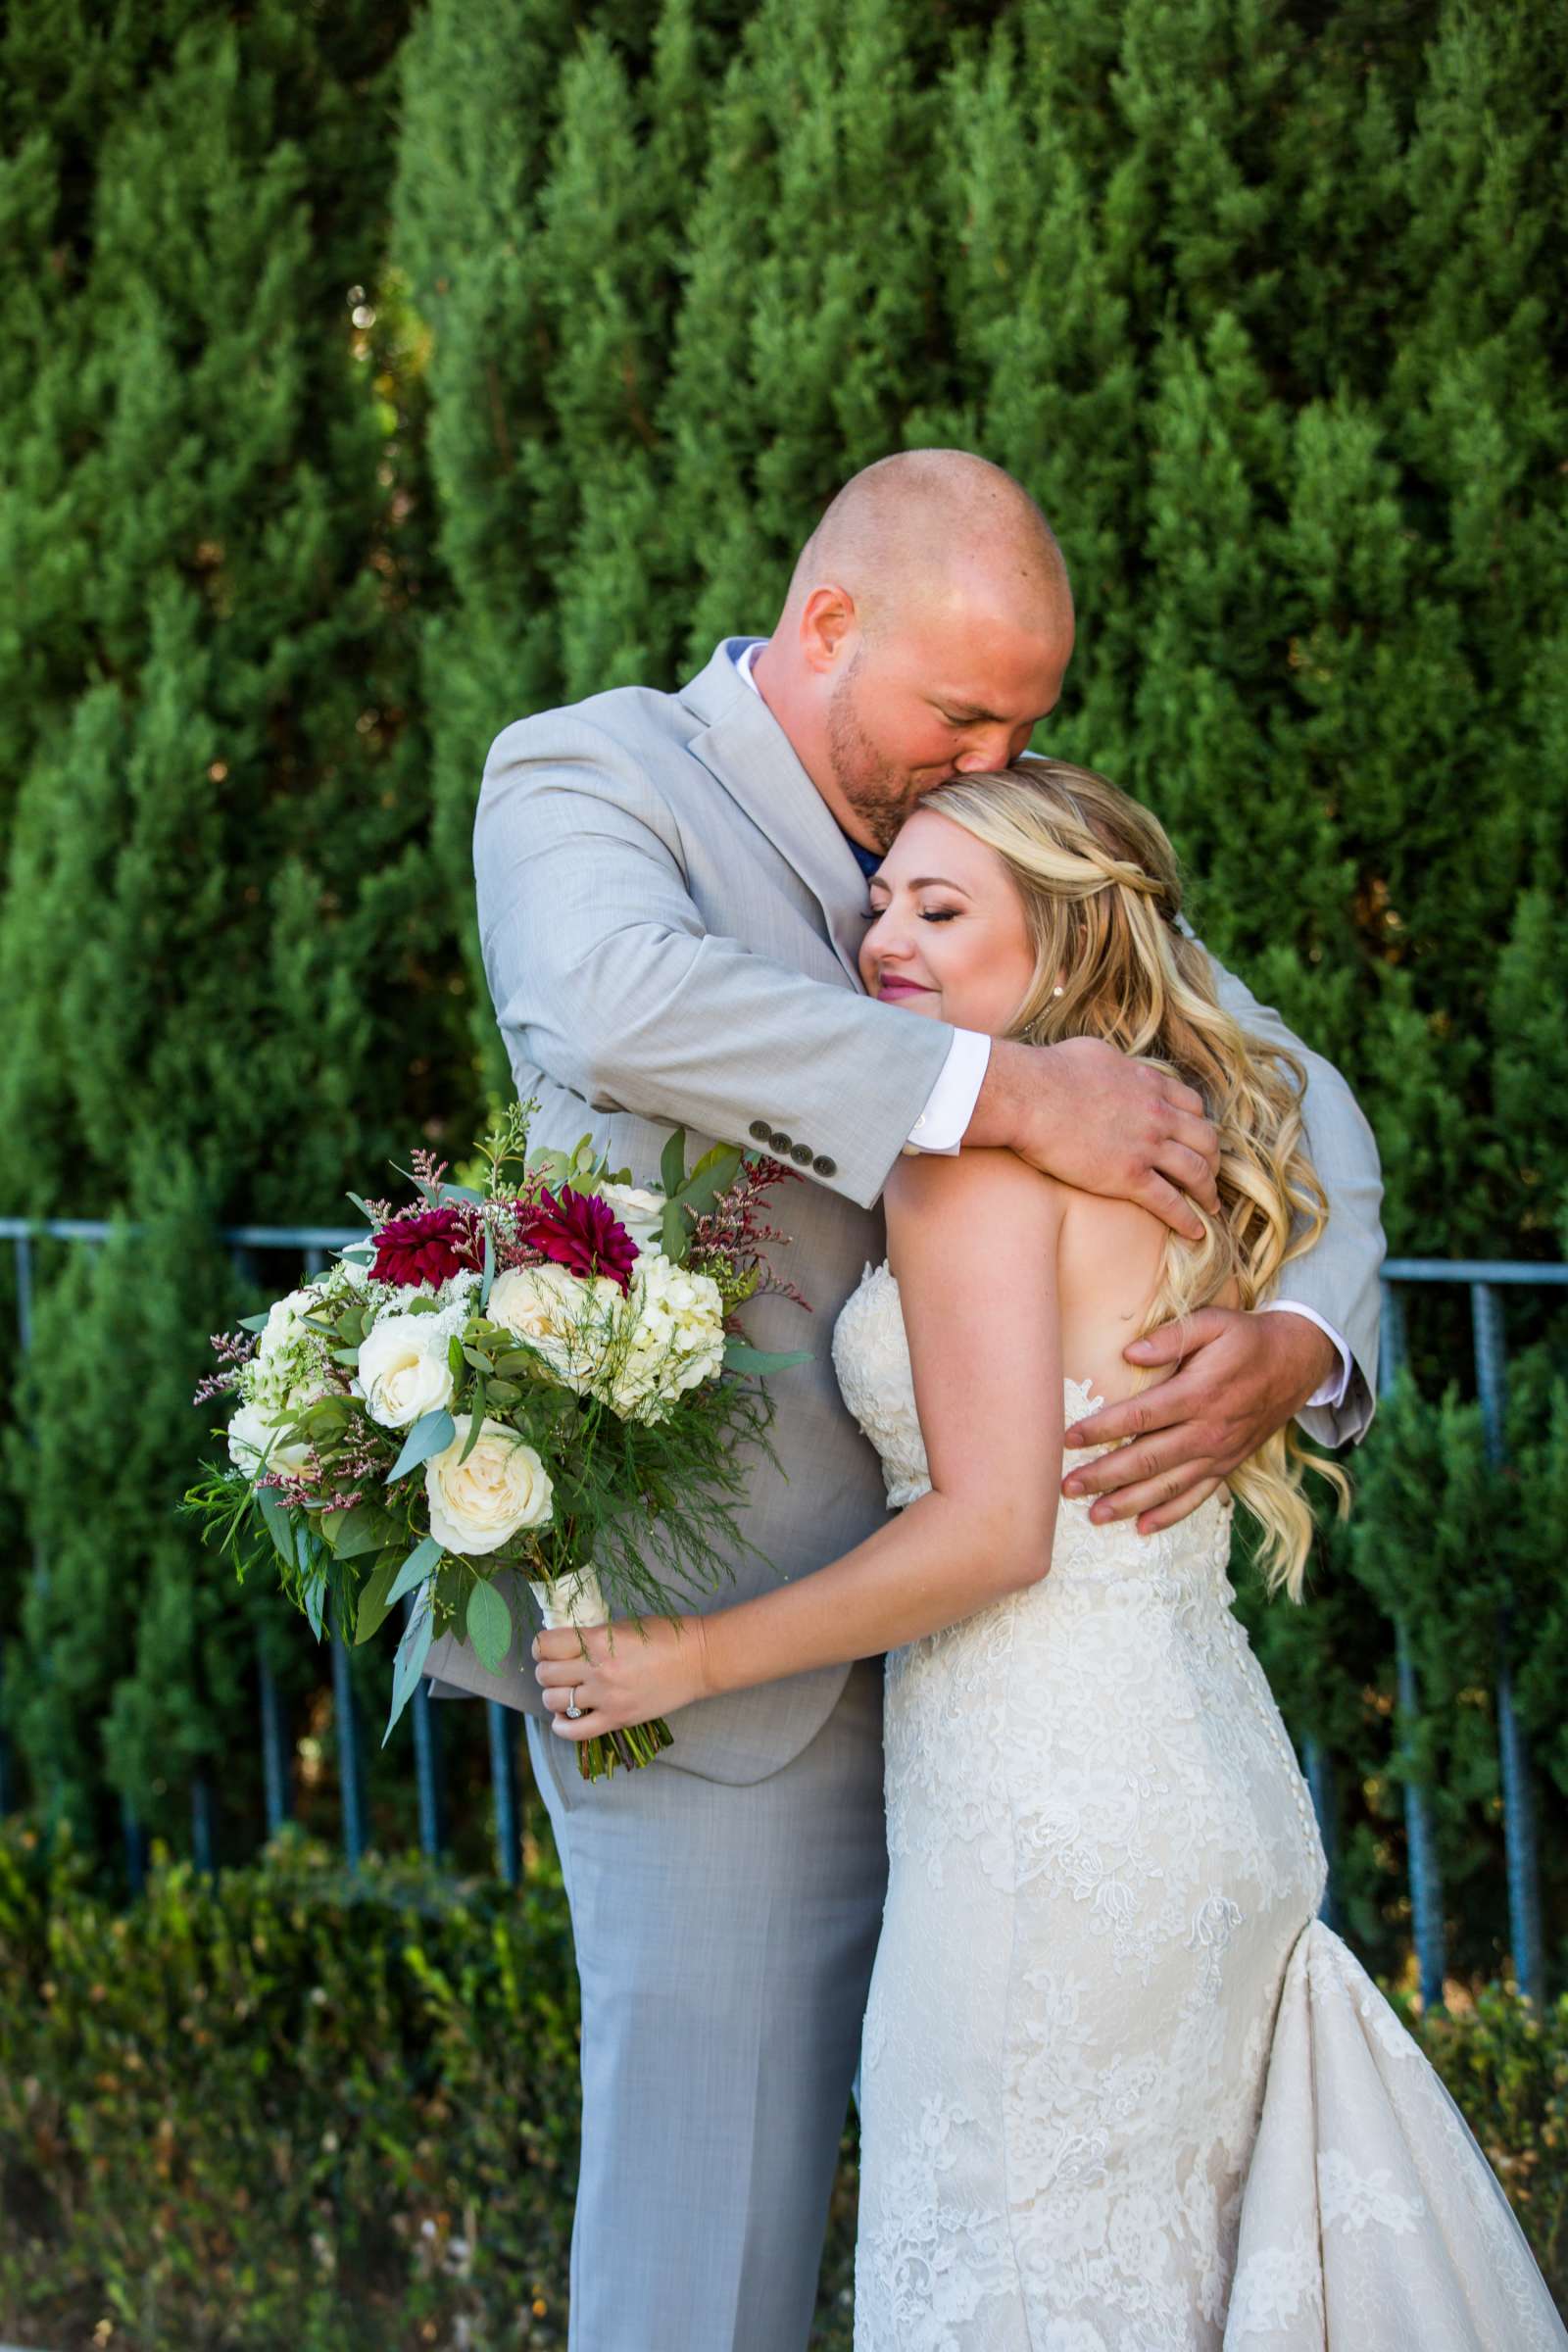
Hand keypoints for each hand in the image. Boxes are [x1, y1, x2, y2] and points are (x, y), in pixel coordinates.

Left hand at [532, 1615, 711, 1741]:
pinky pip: (574, 1731)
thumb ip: (591, 1636)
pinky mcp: (617, 1719)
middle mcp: (597, 1670)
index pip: (546, 1645)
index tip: (548, 1647)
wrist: (698, 1659)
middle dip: (546, 1669)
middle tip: (557, 1667)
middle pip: (545, 1673)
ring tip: (564, 1689)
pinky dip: (561, 1725)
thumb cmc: (664, 1635)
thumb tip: (563, 1645)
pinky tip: (564, 1716)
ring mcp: (606, 1698)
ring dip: (553, 1693)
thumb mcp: (621, 1626)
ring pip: (553, 1700)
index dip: (541, 1645)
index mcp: (598, 1640)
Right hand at [973, 1036, 1219, 1241]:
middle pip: (1205, 1139)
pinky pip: (1170, 1202)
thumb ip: (1118, 1066)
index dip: (1200, 1125)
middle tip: (1211, 1174)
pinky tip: (1195, 1231)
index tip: (1198, 1139)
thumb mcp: (1097, 1054)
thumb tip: (1115, 1069)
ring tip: (1210, 1205)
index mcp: (1151, 1084)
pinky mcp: (1129, 1176)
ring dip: (1208, 1191)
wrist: (1029, 1096)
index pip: (1193, 1106)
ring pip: (1196, 1172)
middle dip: (1213, 1159)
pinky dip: (1187, 1219)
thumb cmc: (1050, 1071)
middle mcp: (1158, 1114)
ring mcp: (1147, 1146)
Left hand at [1061, 1307, 1336, 1533]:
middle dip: (1104, 1476)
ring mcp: (1219, 1454)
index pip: (1140, 1417)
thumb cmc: (1245, 1339)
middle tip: (1066, 1488)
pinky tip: (1142, 1528)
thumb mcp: (1213, 1323)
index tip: (1068, 1439)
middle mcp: (1208, 1431)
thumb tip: (1129, 1353)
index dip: (1102, 1429)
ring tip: (1094, 1515)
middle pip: (1147, 1460)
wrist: (1296, 1363)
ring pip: (1168, 1486)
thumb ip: (1171, 1336)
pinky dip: (1170, 1515)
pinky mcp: (1228, 1466)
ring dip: (1129, 1503)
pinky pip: (1197, 1497)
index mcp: (1199, 1394)